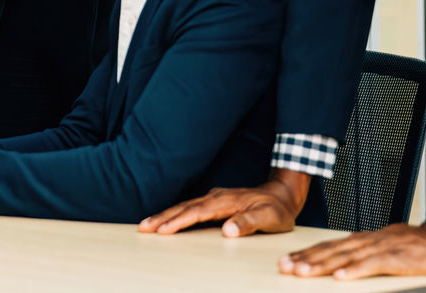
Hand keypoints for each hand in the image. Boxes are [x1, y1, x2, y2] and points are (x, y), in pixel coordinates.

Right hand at [139, 169, 309, 235]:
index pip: (197, 213)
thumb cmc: (277, 209)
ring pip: (184, 206)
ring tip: (147, 224)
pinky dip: (174, 213)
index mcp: (226, 202)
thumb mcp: (269, 218)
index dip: (179, 222)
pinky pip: (189, 208)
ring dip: (164, 215)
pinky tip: (166, 220)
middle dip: (162, 217)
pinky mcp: (214, 202)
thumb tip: (227, 230)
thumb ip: (248, 223)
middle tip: (143, 227)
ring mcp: (214, 198)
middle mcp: (216, 197)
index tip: (162, 231)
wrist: (282, 194)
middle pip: (184, 207)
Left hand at [278, 223, 425, 279]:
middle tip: (284, 267)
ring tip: (302, 272)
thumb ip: (365, 254)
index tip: (288, 260)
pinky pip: (373, 264)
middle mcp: (368, 241)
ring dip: (322, 265)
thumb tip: (342, 265)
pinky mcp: (398, 257)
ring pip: (346, 256)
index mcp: (364, 239)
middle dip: (305, 259)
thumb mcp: (386, 247)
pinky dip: (356, 270)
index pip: (329, 246)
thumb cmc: (419, 245)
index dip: (307, 253)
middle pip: (331, 250)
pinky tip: (341, 277)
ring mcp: (382, 248)